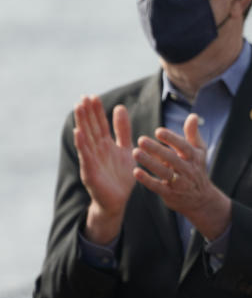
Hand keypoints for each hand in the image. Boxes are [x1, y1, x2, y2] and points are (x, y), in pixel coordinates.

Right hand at [73, 96, 134, 243]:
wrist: (118, 201)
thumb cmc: (121, 176)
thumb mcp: (126, 149)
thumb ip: (123, 130)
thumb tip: (120, 107)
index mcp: (106, 145)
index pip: (100, 124)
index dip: (96, 111)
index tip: (93, 96)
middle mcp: (97, 150)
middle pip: (91, 128)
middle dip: (87, 113)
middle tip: (83, 97)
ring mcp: (92, 160)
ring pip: (86, 139)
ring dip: (82, 123)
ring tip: (78, 108)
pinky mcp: (90, 172)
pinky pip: (85, 156)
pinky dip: (82, 144)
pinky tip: (78, 132)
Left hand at [132, 113, 230, 240]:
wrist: (200, 199)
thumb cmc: (195, 169)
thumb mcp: (198, 151)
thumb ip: (193, 134)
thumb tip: (193, 116)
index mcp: (193, 157)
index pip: (183, 146)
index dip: (172, 139)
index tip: (158, 131)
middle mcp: (187, 170)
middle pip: (171, 158)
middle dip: (156, 149)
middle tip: (141, 139)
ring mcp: (179, 183)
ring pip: (164, 172)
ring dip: (149, 163)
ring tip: (135, 152)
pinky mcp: (170, 194)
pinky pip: (157, 187)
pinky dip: (147, 180)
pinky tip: (136, 172)